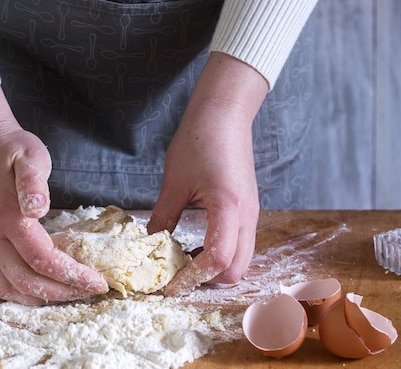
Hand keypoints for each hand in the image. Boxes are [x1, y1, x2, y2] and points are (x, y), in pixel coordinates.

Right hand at [0, 82, 107, 303]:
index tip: (98, 281)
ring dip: (43, 298)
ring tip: (72, 294)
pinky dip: (18, 295)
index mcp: (9, 216)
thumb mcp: (29, 155)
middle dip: (63, 291)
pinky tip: (40, 294)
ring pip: (10, 287)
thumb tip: (38, 208)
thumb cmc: (11, 150)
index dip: (72, 275)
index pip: (42, 259)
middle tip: (92, 290)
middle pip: (27, 280)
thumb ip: (33, 181)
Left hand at [147, 52, 267, 295]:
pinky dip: (220, 254)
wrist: (224, 114)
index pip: (217, 260)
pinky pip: (239, 244)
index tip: (168, 286)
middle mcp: (248, 217)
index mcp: (229, 208)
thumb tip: (148, 247)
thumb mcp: (174, 183)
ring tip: (183, 260)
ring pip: (241, 260)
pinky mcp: (249, 209)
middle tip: (176, 275)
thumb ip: (163, 218)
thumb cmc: (199, 141)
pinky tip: (195, 244)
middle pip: (237, 271)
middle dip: (207, 281)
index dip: (192, 278)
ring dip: (214, 269)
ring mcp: (252, 214)